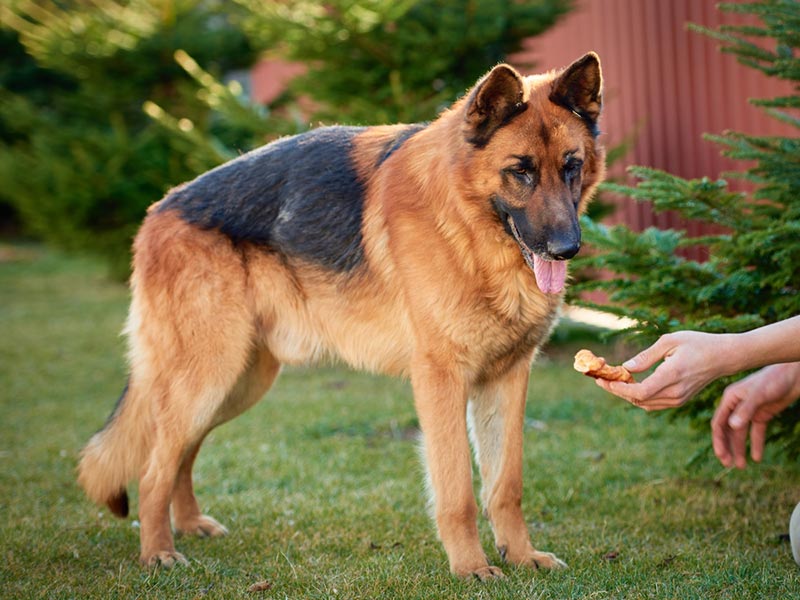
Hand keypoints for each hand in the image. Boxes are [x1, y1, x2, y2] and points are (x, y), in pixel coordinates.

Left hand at [594, 331, 736, 410]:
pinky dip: (639, 397)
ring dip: (627, 395)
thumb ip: (647, 356)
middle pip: (639, 400)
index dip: (618, 389)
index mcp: (672, 375)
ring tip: (613, 381)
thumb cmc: (698, 343)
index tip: (603, 381)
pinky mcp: (681, 400)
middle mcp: (676, 392)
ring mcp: (679, 399)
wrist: (725, 356)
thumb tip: (626, 367)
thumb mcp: (670, 341)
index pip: (640, 392)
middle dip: (617, 391)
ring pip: (645, 404)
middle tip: (601, 380)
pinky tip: (631, 384)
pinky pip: (654, 404)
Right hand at [711, 363, 799, 468]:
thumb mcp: (759, 395)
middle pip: (727, 430)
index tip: (721, 456)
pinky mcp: (762, 414)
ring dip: (740, 449)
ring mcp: (749, 411)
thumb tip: (732, 427)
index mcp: (730, 399)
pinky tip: (757, 457)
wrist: (794, 374)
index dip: (718, 440)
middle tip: (729, 465)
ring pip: (740, 433)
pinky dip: (756, 444)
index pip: (719, 423)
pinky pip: (756, 432)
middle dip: (727, 448)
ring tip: (741, 466)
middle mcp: (736, 406)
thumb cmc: (774, 379)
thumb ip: (745, 410)